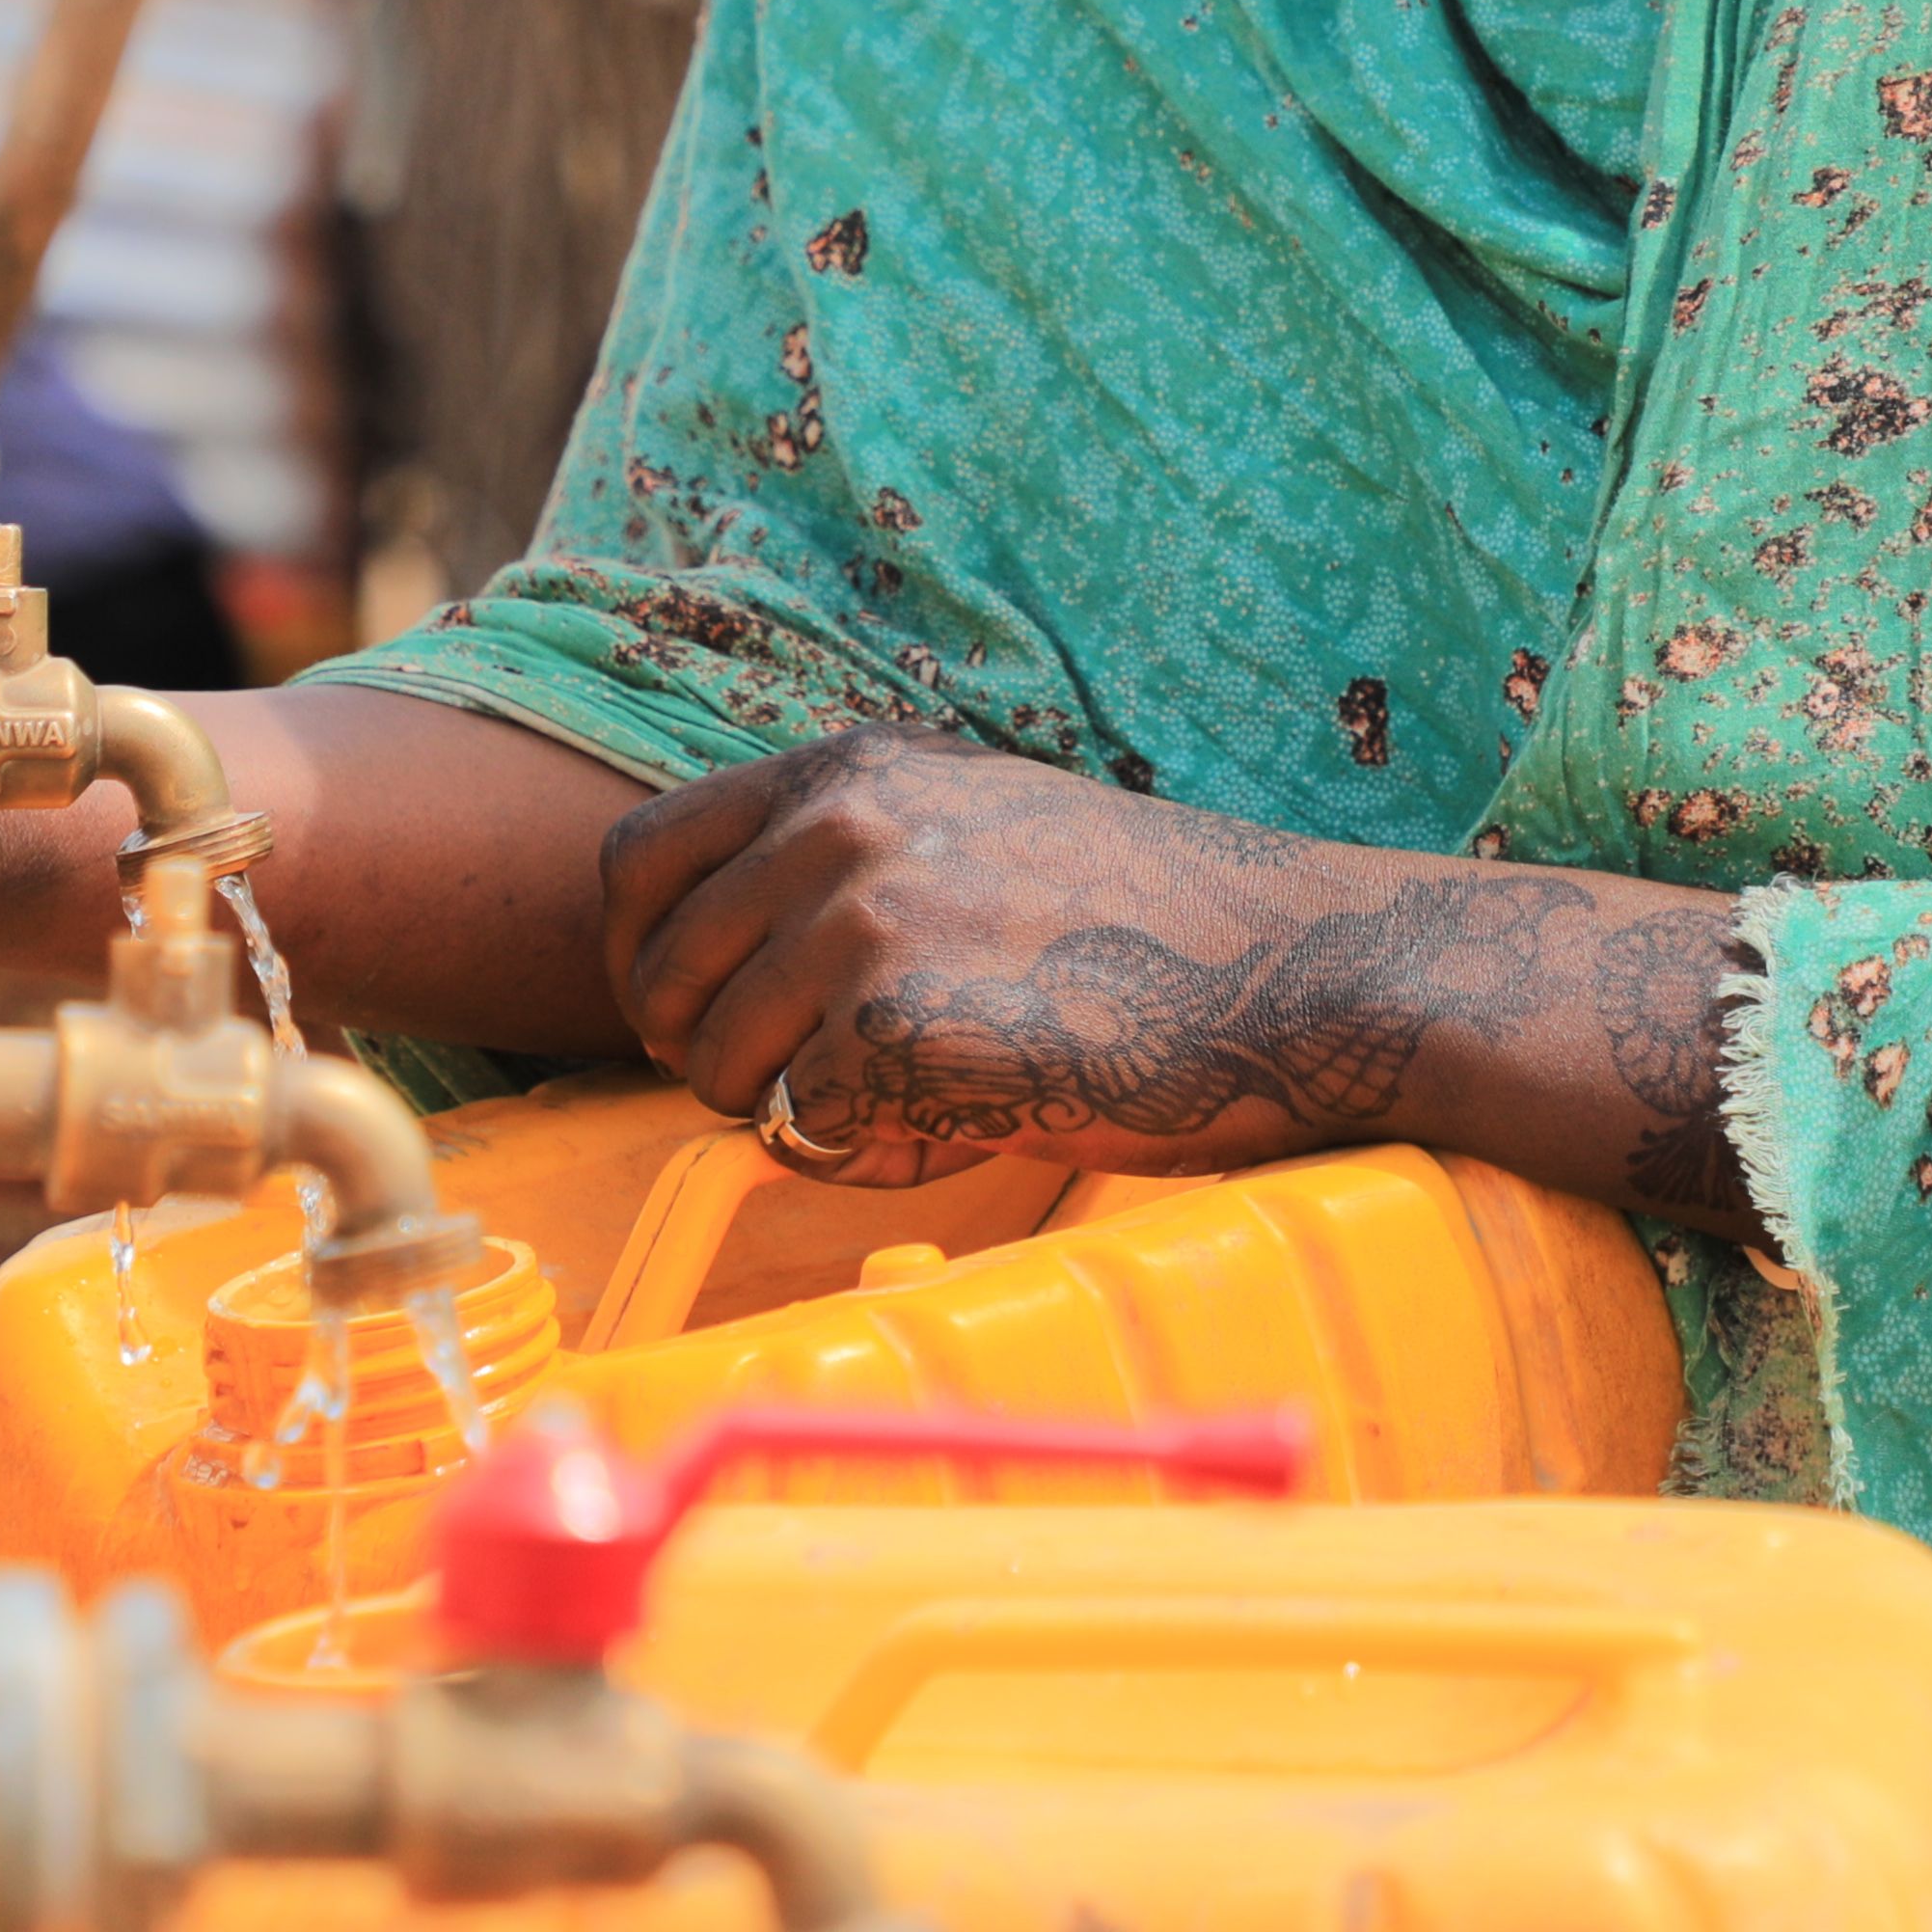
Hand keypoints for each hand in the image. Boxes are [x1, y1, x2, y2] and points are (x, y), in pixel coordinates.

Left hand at [602, 727, 1504, 1188]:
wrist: (1292, 969)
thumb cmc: (1149, 921)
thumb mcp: (978, 822)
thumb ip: (850, 855)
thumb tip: (722, 948)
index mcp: (848, 770)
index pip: (638, 859)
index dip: (641, 959)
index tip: (684, 1018)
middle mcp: (836, 829)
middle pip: (662, 984)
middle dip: (713, 1060)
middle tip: (811, 1092)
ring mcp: (860, 925)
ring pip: (722, 1072)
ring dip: (799, 1116)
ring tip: (922, 1103)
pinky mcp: (894, 1032)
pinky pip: (807, 1138)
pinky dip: (874, 1161)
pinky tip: (968, 1130)